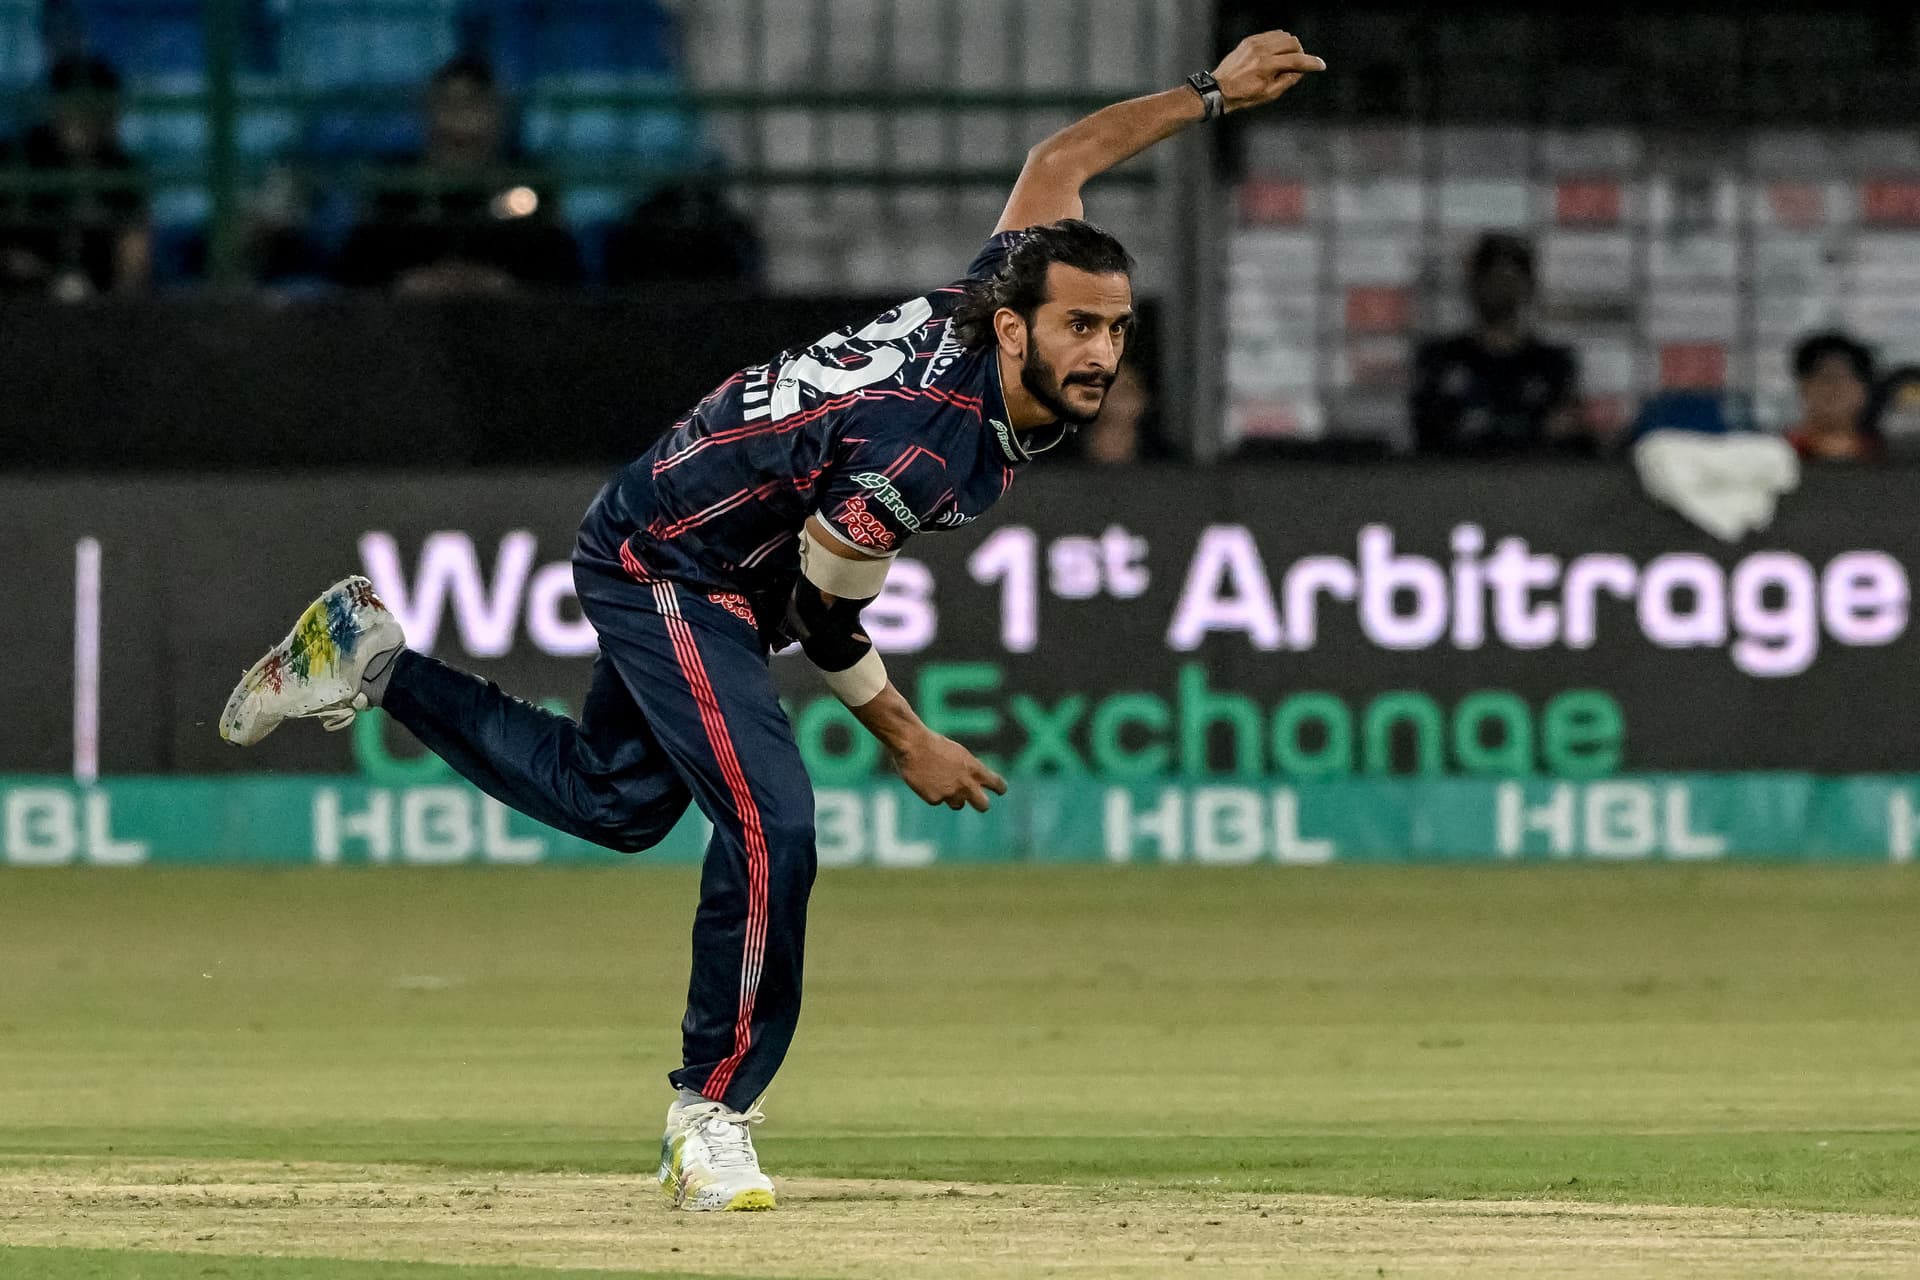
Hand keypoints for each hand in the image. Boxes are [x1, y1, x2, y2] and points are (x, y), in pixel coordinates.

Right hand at [892, 731, 1008, 812]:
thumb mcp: (958, 753)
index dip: (999, 788)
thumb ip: (968, 769)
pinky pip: (937, 801)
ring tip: (939, 781)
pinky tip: (924, 780)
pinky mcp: (935, 799)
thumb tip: (973, 783)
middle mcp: (966, 784)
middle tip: (979, 802)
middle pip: (983, 805)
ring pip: (957, 804)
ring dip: (952, 797)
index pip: (997, 784)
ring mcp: (950, 794)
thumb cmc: (934, 744)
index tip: (999, 790)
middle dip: (982, 804)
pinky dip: (932, 793)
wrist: (912, 745)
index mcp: (974, 769)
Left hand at [1210, 29, 1325, 113]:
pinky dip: (1278, 42)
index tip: (1321, 65)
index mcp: (1266, 66)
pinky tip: (1275, 53)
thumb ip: (1287, 80)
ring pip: (1283, 36)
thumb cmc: (1243, 95)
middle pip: (1292, 42)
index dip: (1311, 63)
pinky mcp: (1249, 41)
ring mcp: (1254, 43)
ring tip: (1285, 60)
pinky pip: (1271, 35)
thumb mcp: (1269, 94)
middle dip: (1299, 53)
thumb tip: (1301, 71)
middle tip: (1297, 65)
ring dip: (1289, 46)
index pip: (1296, 60)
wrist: (1219, 89)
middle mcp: (1261, 51)